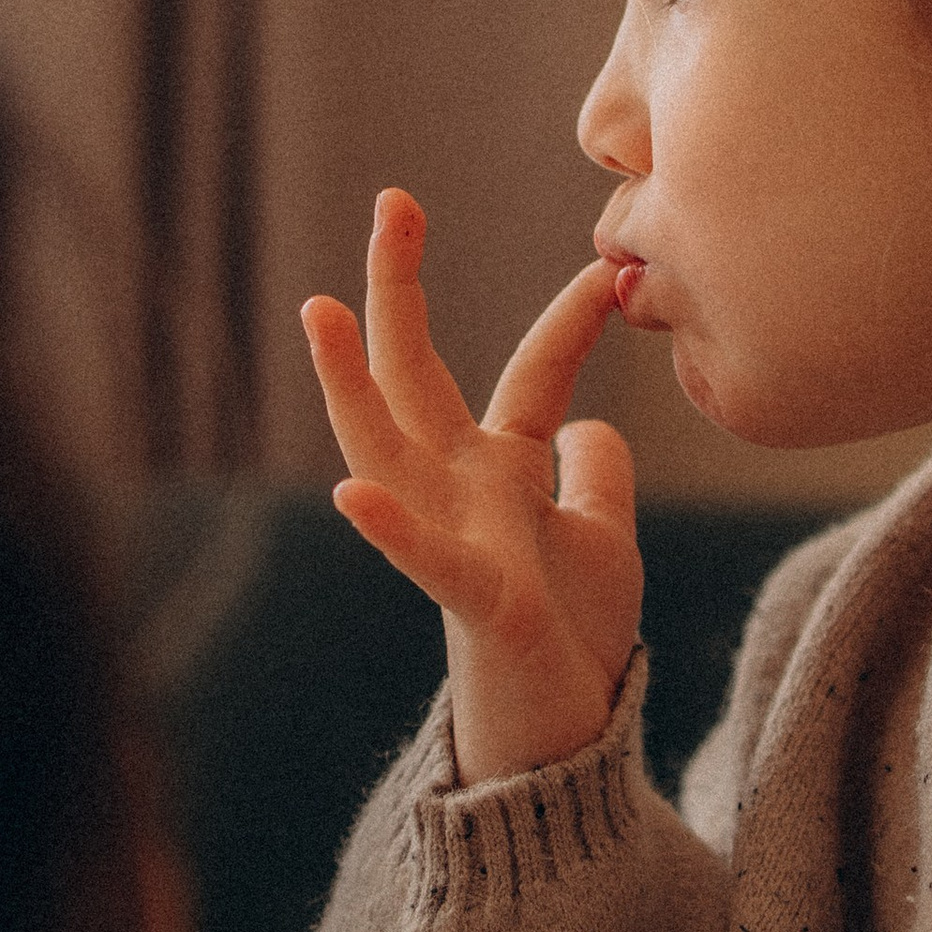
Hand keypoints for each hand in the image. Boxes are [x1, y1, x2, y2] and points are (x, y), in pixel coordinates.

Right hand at [302, 190, 641, 784]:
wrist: (565, 731)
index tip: (610, 268)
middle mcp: (462, 490)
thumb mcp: (603, 536)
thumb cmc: (574, 636)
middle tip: (393, 200)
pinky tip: (354, 495)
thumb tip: (592, 424)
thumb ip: (595, 474)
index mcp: (502, 470)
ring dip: (350, 383)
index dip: (570, 320)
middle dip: (402, 287)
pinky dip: (390, 528)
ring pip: (387, 448)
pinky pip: (424, 561)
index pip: (533, 375)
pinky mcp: (472, 600)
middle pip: (418, 374)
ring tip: (322, 310)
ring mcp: (455, 539)